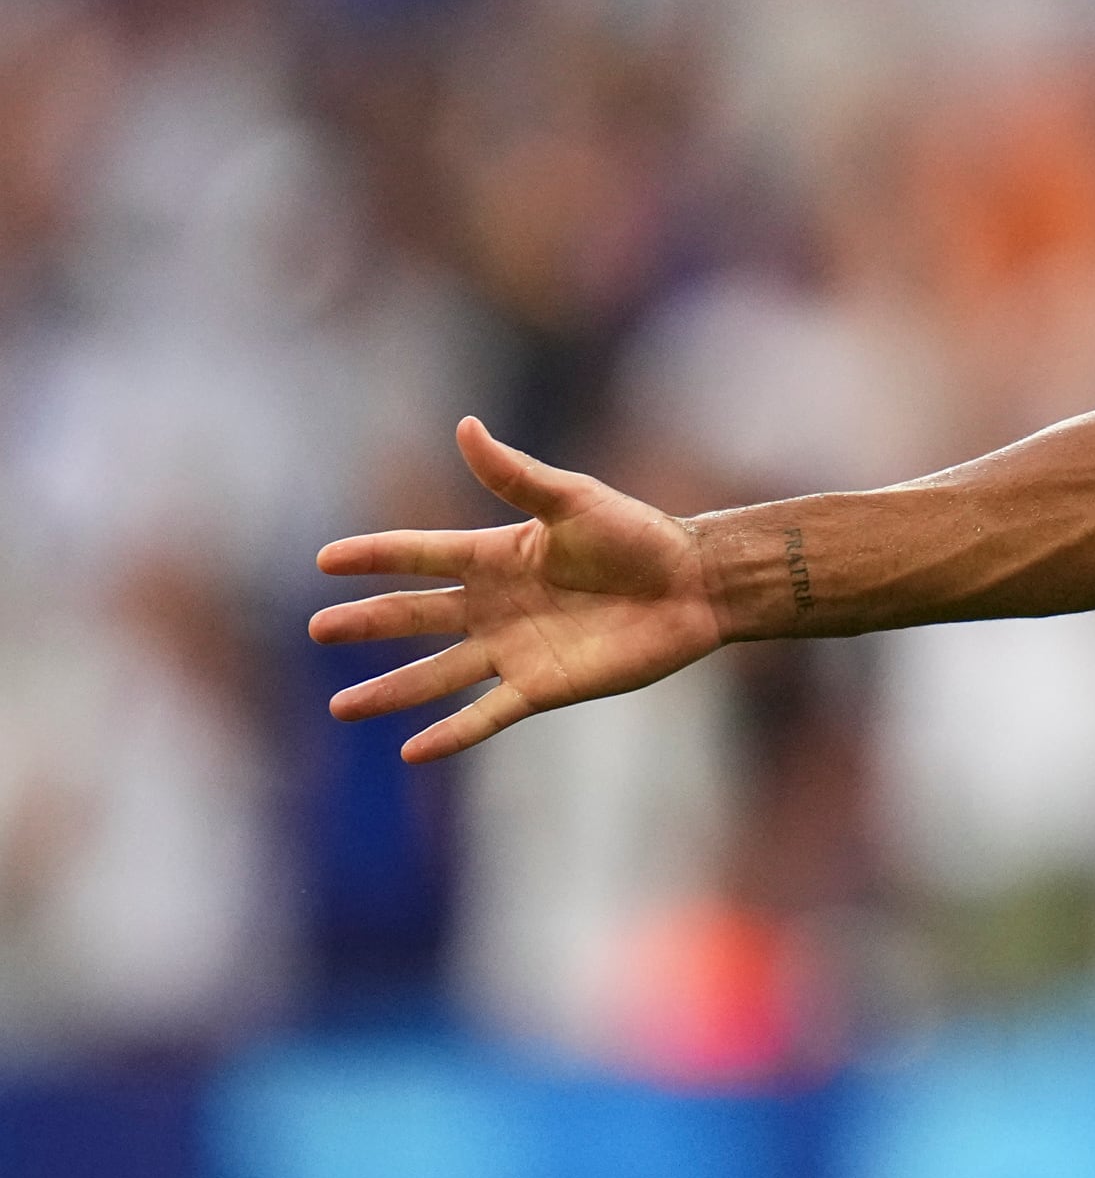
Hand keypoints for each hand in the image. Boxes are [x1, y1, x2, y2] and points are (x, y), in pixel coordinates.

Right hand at [312, 418, 725, 762]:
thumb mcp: (573, 500)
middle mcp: (495, 605)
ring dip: (391, 691)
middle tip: (318, 631)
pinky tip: (412, 752)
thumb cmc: (639, 534)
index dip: (375, 556)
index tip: (324, 560)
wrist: (693, 586)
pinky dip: (451, 733)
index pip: (420, 555)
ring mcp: (514, 649)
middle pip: (415, 617)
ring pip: (437, 674)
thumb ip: (515, 475)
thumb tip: (465, 425)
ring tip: (341, 708)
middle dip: (367, 624)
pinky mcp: (542, 686)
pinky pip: (487, 714)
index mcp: (496, 556)